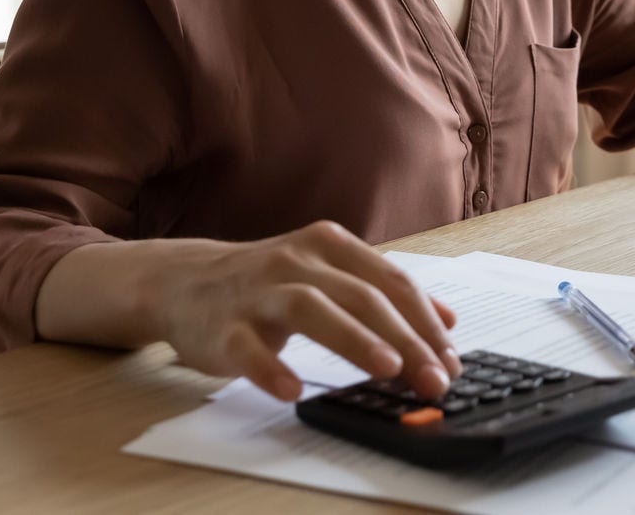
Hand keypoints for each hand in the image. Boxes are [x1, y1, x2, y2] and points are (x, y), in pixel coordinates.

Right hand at [153, 220, 461, 402]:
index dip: (425, 322)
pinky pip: (247, 347)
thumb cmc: (268, 283)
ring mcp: (258, 291)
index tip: (451, 361)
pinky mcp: (224, 325)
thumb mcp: (329, 274)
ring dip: (353, 339)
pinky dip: (270, 368)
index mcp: (330, 245)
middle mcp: (297, 261)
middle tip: (433, 379)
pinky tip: (292, 390)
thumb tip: (446, 322)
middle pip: (361, 296)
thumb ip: (384, 294)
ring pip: (311, 309)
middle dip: (405, 339)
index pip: (391, 282)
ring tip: (386, 370)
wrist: (184, 281)